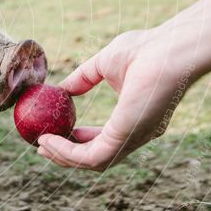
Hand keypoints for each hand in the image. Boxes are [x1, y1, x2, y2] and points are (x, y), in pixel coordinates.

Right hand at [37, 29, 197, 170]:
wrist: (169, 48)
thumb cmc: (146, 49)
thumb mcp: (104, 64)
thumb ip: (84, 78)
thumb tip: (62, 89)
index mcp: (135, 118)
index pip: (104, 139)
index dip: (77, 141)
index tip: (55, 133)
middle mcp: (137, 135)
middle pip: (97, 157)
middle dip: (67, 155)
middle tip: (43, 146)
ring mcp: (133, 139)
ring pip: (92, 162)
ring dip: (63, 157)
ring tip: (41, 145)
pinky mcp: (125, 139)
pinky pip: (90, 156)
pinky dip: (67, 152)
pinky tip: (48, 140)